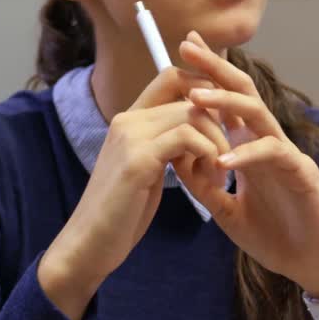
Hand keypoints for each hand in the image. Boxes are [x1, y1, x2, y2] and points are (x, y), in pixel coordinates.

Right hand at [39, 65, 230, 319]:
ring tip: (219, 174)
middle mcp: (127, 120)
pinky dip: (209, 154)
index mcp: (129, 121)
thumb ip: (164, 146)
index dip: (205, 88)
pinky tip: (211, 179)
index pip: (171, 76)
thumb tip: (195, 133)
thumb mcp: (145, 169)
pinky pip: (188, 137)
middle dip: (220, 123)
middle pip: (189, 94)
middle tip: (229, 156)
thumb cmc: (120, 212)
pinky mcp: (138, 160)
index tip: (226, 121)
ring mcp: (131, 137)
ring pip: (192, 112)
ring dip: (218, 142)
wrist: (90, 243)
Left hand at [178, 32, 318, 298]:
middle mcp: (267, 143)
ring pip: (258, 115)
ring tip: (195, 97)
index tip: (179, 51)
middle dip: (214, 68)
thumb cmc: (276, 237)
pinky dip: (247, 155)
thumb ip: (203, 186)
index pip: (225, 102)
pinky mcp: (302, 174)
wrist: (315, 267)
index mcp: (249, 148)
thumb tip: (175, 160)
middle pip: (242, 93)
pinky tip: (223, 159)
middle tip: (186, 45)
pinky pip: (273, 154)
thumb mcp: (225, 212)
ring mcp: (286, 155)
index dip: (205, 76)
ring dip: (226, 103)